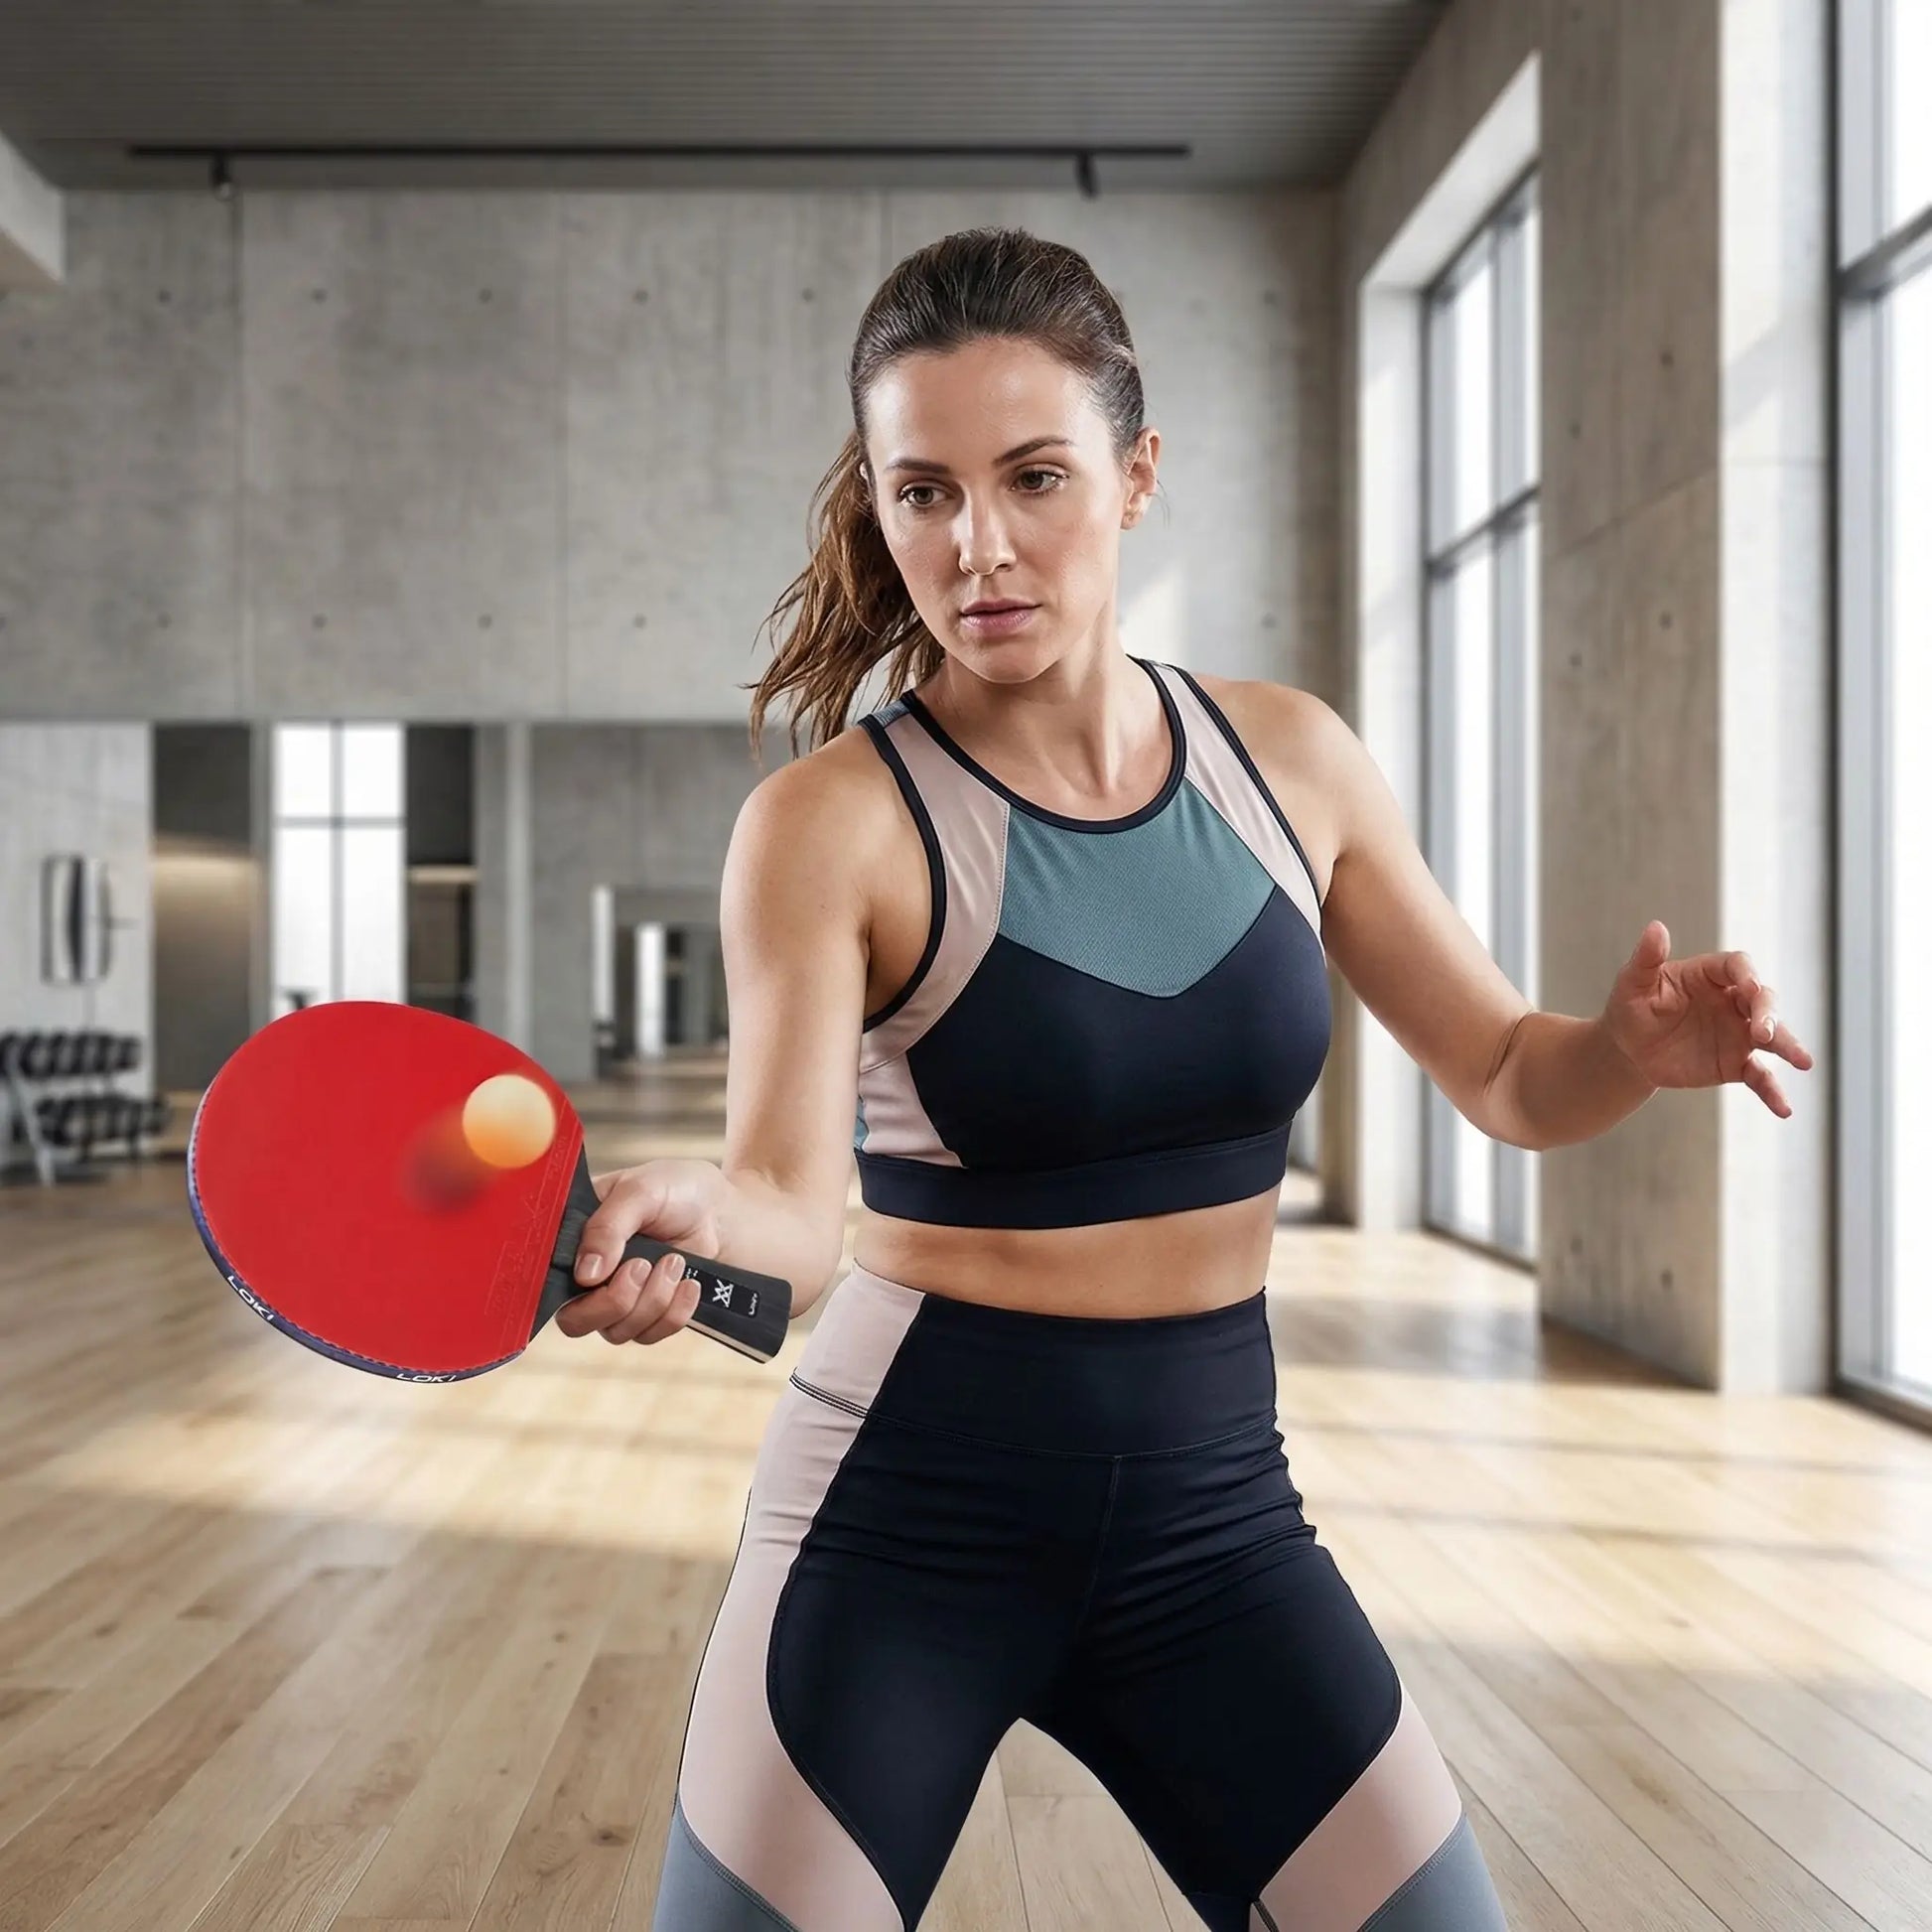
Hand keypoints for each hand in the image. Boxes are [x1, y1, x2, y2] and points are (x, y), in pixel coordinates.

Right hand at [555, 1157, 725, 1345]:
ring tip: (675, 1261)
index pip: (546, 1275)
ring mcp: (619, 1298)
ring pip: (616, 1331)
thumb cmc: (680, 1190)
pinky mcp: (649, 1315)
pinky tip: (689, 1283)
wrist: (726, 1213)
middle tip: (641, 1267)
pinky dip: (674, 1312)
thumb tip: (585, 1275)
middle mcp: (590, 1273)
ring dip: (652, 1299)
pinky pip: (651, 1335)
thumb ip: (607, 1227)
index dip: (565, 1284)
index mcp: (576, 1235)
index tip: (597, 1273)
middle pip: (574, 1320)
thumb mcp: (641, 1191)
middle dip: (613, 1301)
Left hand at [1599, 920, 1814, 1116]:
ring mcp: (1738, 1033)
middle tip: (1763, 1032)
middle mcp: (1732, 1001)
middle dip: (1768, 1014)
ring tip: (1803, 1062)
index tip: (1748, 988)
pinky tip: (1784, 1109)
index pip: (1739, 967)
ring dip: (1788, 1046)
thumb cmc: (1631, 1007)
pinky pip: (1759, 1077)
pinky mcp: (1736, 1064)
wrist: (1628, 1050)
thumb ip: (1647, 958)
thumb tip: (1656, 927)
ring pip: (1773, 1037)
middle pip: (1763, 1000)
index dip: (1747, 976)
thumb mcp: (1633, 983)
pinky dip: (1773, 1091)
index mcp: (1710, 975)